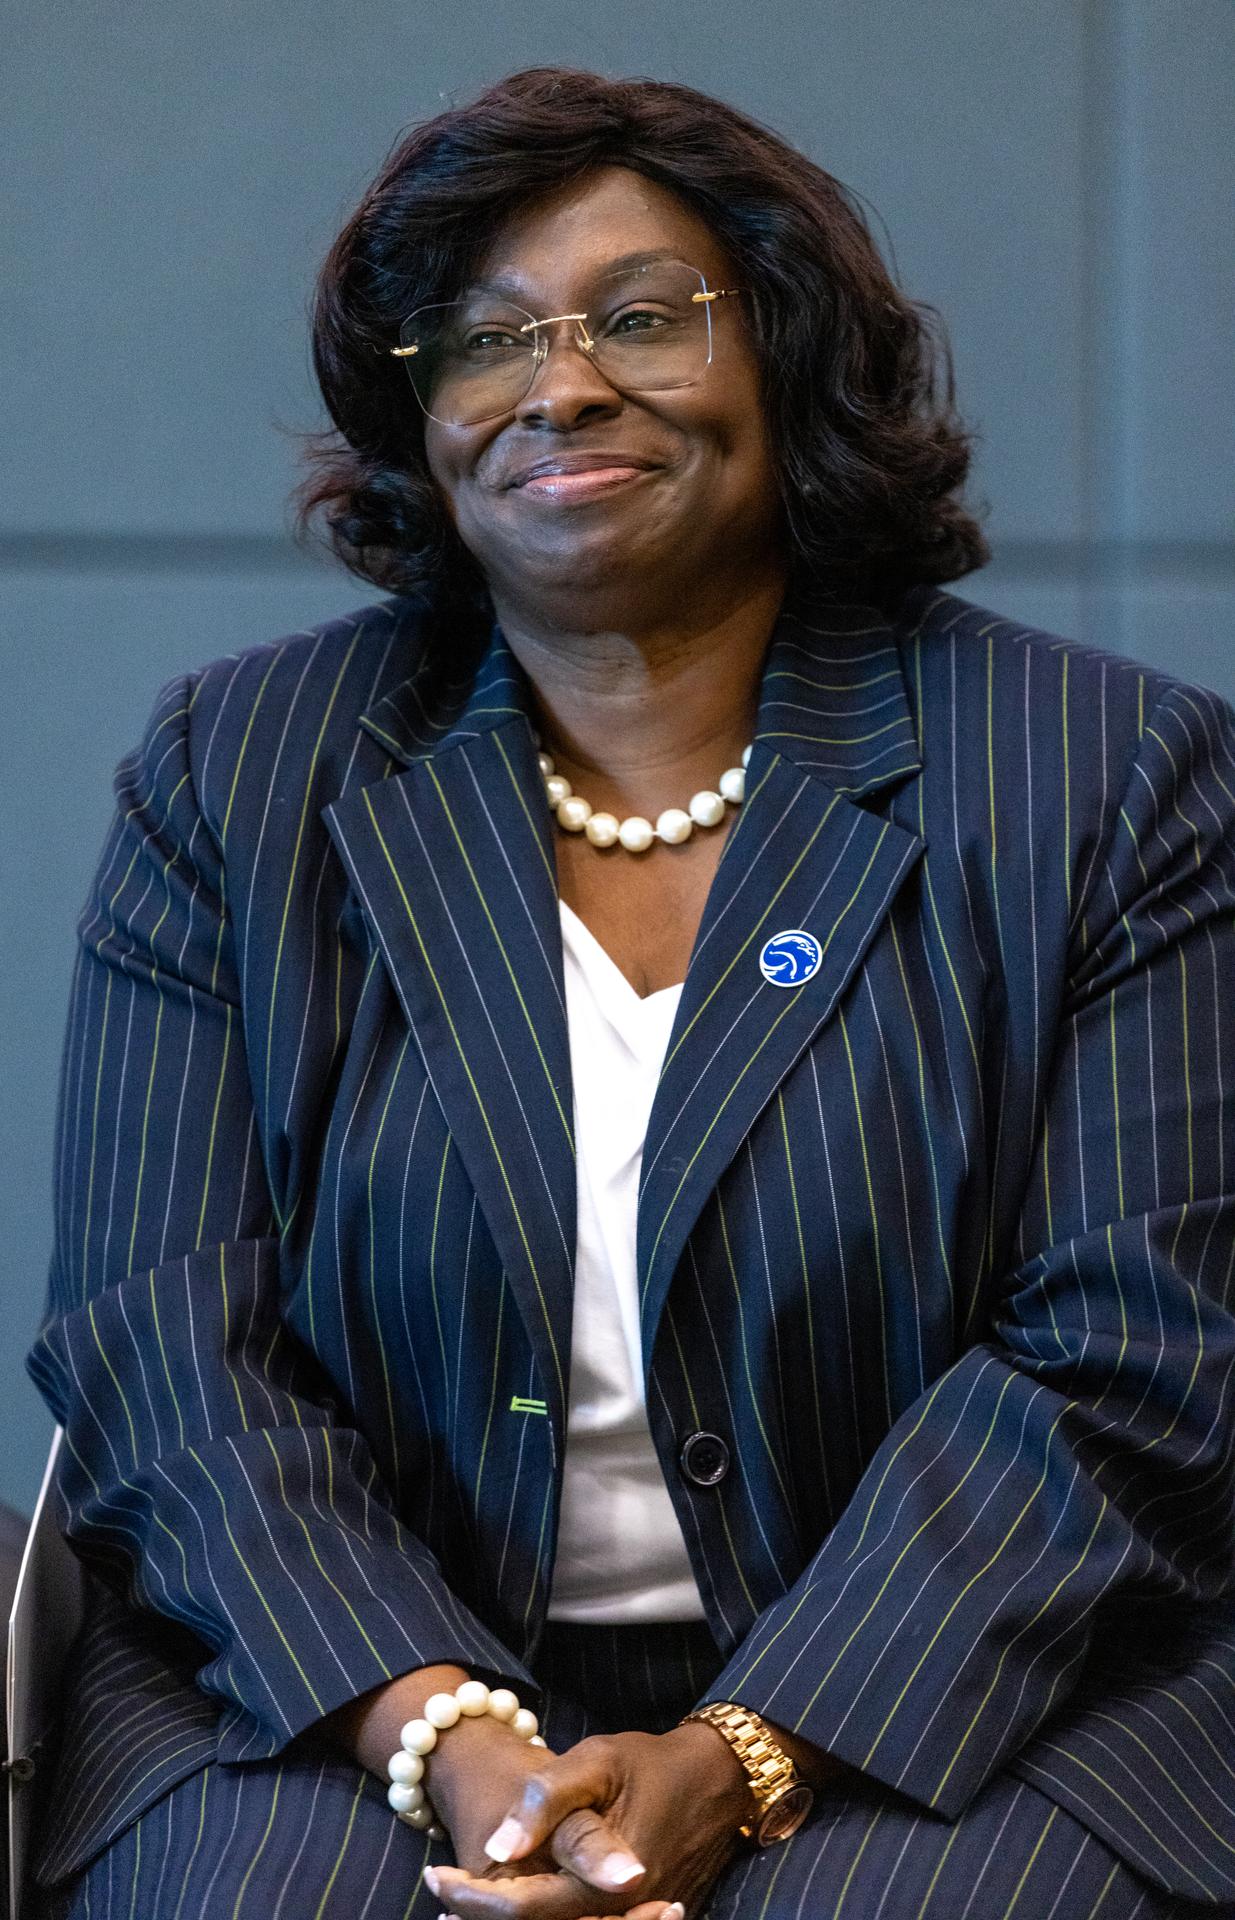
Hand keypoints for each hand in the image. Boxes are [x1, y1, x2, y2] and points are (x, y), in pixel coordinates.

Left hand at [424, 1720, 751, 1919]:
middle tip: (440, 1900)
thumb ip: (546, 1801)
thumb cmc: (650, 1765)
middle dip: (481, 1919)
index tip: (433, 1876)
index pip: (518, 1910)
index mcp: (601, 1885)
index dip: (468, 1897)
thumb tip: (498, 1846)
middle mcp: (618, 1915)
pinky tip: (522, 1907)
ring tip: (463, 1909)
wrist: (715, 1781)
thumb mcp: (596, 1761)